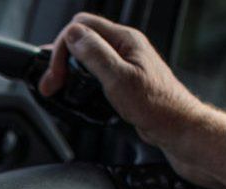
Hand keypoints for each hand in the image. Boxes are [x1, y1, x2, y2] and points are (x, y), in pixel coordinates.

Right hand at [38, 13, 207, 152]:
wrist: (174, 125)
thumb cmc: (155, 104)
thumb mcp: (119, 77)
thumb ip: (95, 53)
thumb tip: (73, 35)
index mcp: (125, 39)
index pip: (81, 25)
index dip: (63, 46)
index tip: (57, 72)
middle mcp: (123, 46)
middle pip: (81, 39)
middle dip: (60, 59)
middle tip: (52, 83)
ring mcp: (122, 61)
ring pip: (85, 55)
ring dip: (67, 69)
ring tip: (57, 88)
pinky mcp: (121, 77)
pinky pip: (93, 70)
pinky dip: (78, 79)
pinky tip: (75, 92)